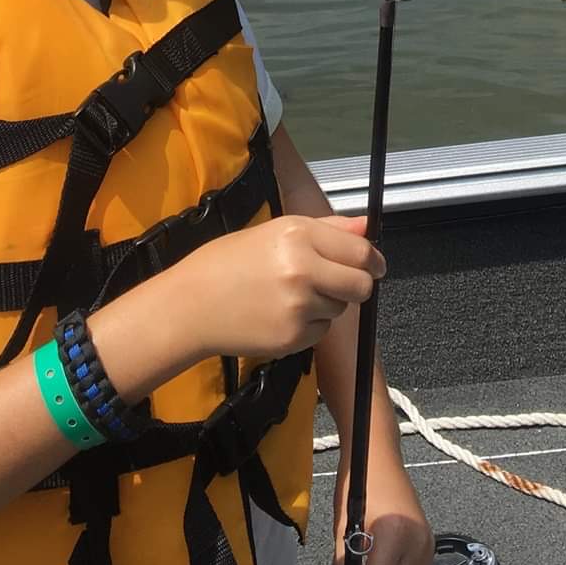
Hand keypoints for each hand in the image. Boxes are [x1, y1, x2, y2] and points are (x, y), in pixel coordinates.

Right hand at [175, 213, 382, 362]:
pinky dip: (310, 325)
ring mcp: (299, 307)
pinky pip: (321, 331)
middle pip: (361, 285)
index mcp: (299, 236)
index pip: (361, 252)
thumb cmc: (229, 261)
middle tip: (337, 283)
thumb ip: (328, 229)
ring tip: (291, 295)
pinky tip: (280, 315)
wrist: (190, 305)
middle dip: (357, 285)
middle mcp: (303, 270)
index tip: (375, 265)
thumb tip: (367, 226)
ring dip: (328, 304)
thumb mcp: (276, 231)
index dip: (374, 260)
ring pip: (341, 308)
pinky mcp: (293, 338)